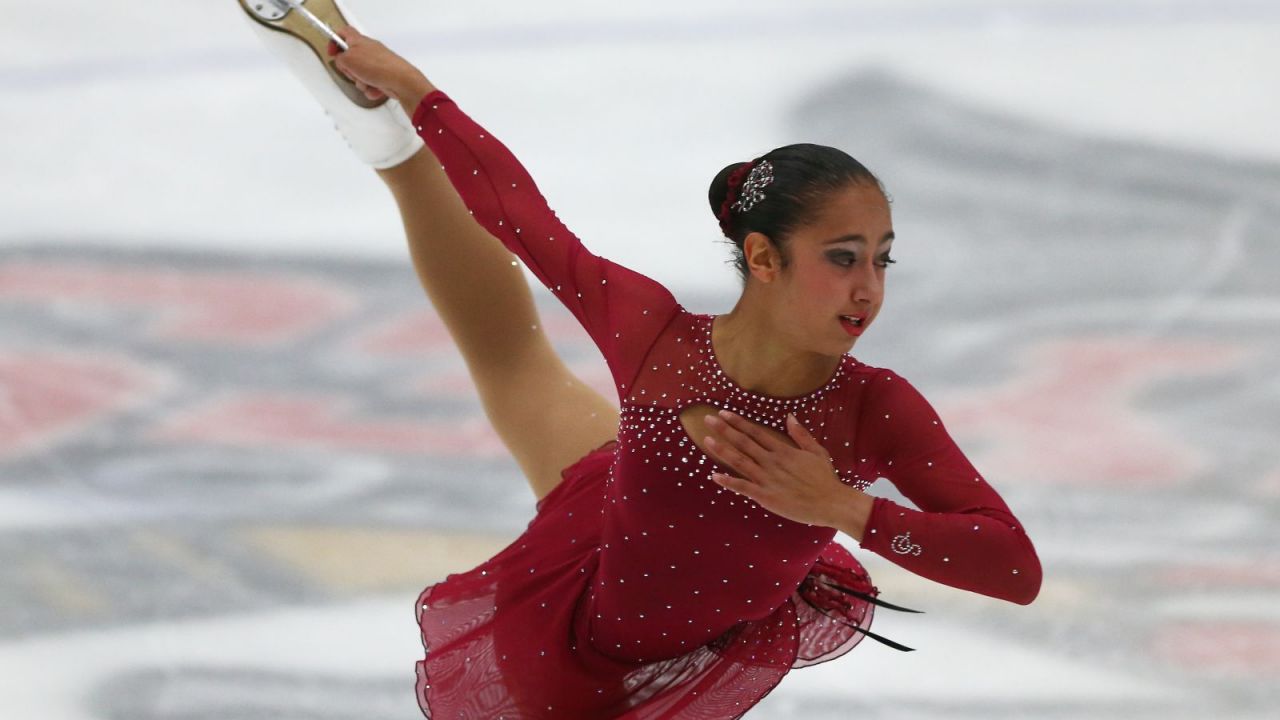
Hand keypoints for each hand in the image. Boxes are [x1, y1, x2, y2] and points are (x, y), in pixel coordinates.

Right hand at [327, 26, 432, 104]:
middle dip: (349, 70)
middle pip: (350, 59)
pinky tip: (376, 89)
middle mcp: (369, 50)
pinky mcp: (383, 76)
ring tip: (367, 82)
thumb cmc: (378, 67)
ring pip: (360, 75)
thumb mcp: (348, 60)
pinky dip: (371, 89)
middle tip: (353, 72)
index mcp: (360, 41)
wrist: (401, 81)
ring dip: (361, 82)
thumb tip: (341, 61)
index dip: (334, 41)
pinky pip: (370, 85)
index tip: (331, 52)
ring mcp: (377, 64)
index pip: (344, 32)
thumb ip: (339, 58)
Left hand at [702, 410, 851, 527]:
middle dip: (724, 430)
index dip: (738, 422)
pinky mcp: (766, 496)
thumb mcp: (816, 451)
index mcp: (783, 451)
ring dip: (722, 450)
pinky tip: (714, 476)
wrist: (831, 502)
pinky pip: (743, 487)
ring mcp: (767, 479)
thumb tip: (789, 416)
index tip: (724, 413)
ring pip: (740, 461)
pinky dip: (728, 481)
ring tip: (706, 440)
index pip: (756, 432)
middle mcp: (772, 462)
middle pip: (744, 442)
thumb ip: (801, 434)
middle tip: (707, 418)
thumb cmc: (825, 478)